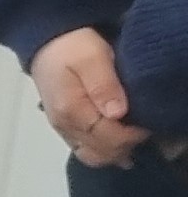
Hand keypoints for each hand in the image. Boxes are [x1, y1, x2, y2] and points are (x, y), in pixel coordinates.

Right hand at [33, 28, 151, 166]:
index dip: (132, 136)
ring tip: (132, 135)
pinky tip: (117, 138)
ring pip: (91, 156)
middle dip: (126, 145)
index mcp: (71, 110)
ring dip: (115, 151)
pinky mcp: (63, 127)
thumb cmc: (73, 47)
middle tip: (143, 128)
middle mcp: (64, 125)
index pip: (107, 138)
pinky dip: (103, 149)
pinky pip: (84, 149)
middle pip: (100, 152)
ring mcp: (62, 129)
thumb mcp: (92, 58)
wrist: (47, 41)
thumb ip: (104, 85)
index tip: (148, 124)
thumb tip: (117, 114)